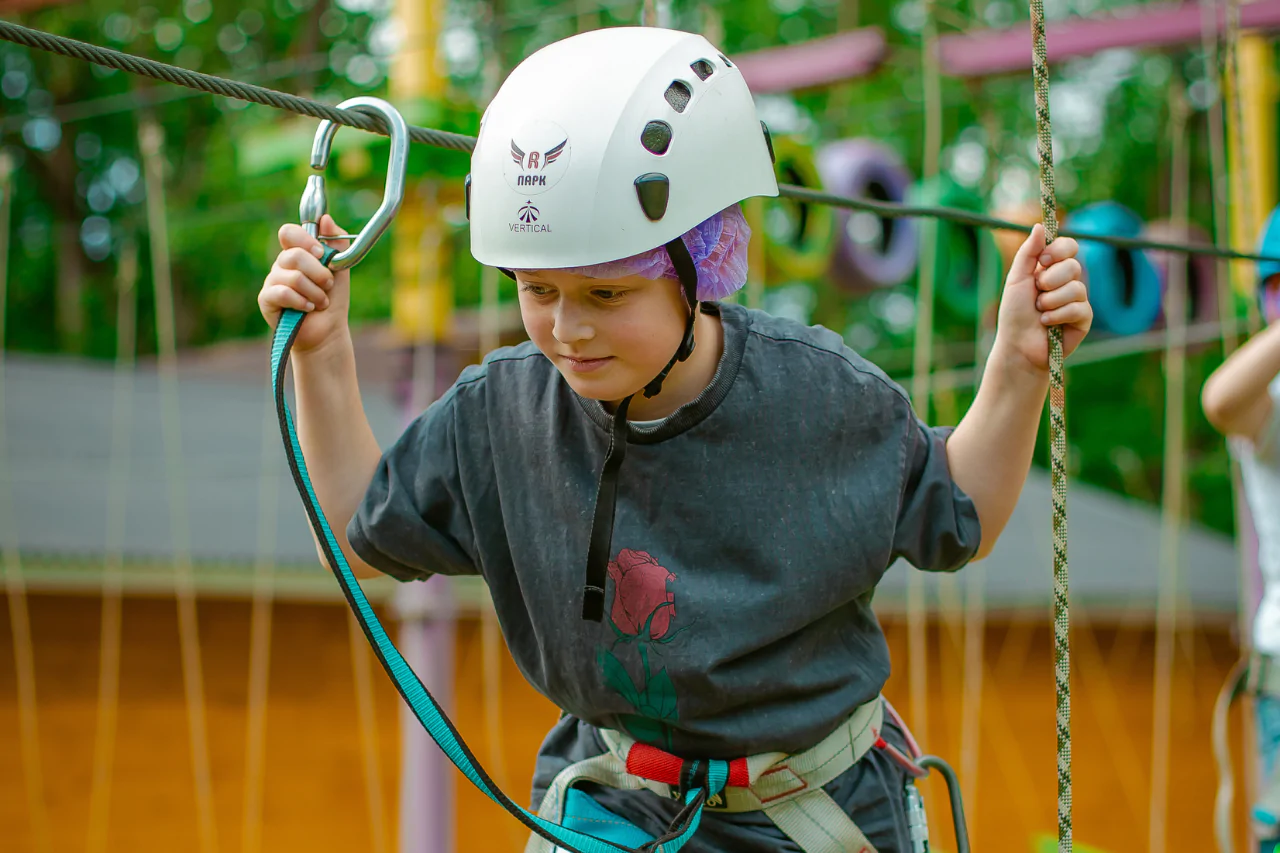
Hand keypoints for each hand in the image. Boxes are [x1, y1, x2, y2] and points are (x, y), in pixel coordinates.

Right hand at [258, 214, 350, 352]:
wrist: (328, 330)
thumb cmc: (332, 298)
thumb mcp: (341, 268)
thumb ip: (335, 242)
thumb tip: (325, 219)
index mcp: (297, 253)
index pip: (289, 233)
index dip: (305, 240)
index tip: (321, 253)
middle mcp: (281, 264)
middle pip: (293, 255)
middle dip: (318, 272)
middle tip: (327, 284)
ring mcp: (272, 281)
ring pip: (292, 276)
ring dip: (315, 292)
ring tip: (321, 302)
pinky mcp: (266, 299)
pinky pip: (283, 293)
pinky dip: (302, 301)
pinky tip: (308, 308)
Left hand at [994, 223, 1091, 371]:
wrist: (1018, 346)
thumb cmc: (1014, 314)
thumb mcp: (1017, 279)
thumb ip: (1028, 253)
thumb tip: (1039, 226)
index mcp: (1051, 269)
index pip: (1069, 246)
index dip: (1058, 251)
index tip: (1042, 262)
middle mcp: (1067, 281)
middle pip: (1073, 266)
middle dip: (1050, 281)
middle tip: (1037, 294)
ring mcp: (1077, 299)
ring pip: (1076, 288)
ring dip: (1051, 302)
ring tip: (1039, 313)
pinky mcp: (1084, 318)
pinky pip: (1079, 307)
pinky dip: (1058, 316)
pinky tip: (1048, 324)